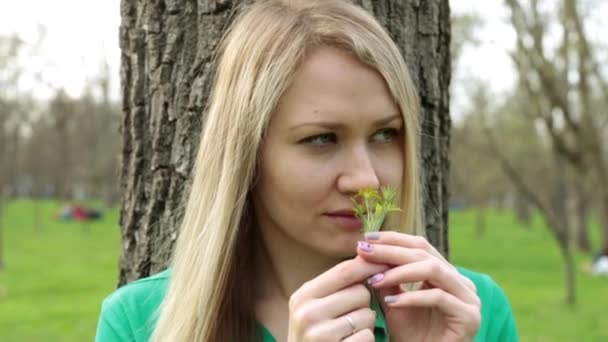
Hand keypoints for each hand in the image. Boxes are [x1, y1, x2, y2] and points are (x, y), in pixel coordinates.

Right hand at [287, 256, 389, 341]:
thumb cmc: (316, 335)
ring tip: (347, 334)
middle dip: (365, 303)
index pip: (343, 271)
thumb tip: (371, 257)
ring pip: (367, 315)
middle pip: (360, 293)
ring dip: (366, 324)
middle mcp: (308, 313)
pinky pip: (368, 337)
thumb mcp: (316, 308)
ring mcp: (320, 335)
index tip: (387, 261)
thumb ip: (338, 286)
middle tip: (350, 316)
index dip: (368, 265)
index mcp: (303, 296)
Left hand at [357, 232, 480, 341]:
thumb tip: (366, 251)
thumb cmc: (411, 337)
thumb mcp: (394, 302)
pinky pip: (438, 298)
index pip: (420, 246)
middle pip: (425, 254)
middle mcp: (461, 282)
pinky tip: (391, 303)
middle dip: (391, 251)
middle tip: (364, 252)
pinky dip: (412, 298)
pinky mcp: (469, 316)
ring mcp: (469, 298)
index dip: (393, 239)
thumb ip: (387, 278)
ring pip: (433, 270)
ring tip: (375, 280)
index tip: (366, 239)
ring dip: (400, 272)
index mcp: (446, 274)